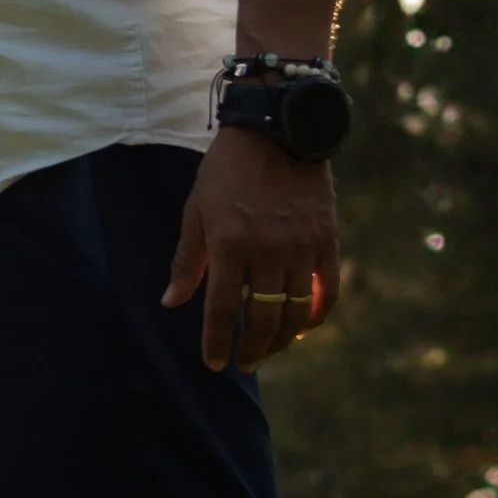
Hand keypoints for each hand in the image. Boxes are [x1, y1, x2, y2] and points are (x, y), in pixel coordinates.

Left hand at [162, 127, 340, 373]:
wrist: (276, 131)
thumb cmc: (226, 171)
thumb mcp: (196, 211)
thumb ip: (187, 260)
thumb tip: (171, 302)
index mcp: (229, 245)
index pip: (220, 309)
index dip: (216, 342)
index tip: (215, 363)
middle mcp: (267, 252)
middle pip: (261, 318)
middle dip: (252, 349)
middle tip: (246, 365)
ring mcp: (301, 247)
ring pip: (295, 311)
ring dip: (282, 338)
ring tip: (270, 350)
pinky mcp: (327, 240)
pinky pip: (327, 289)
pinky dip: (317, 314)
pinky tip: (303, 327)